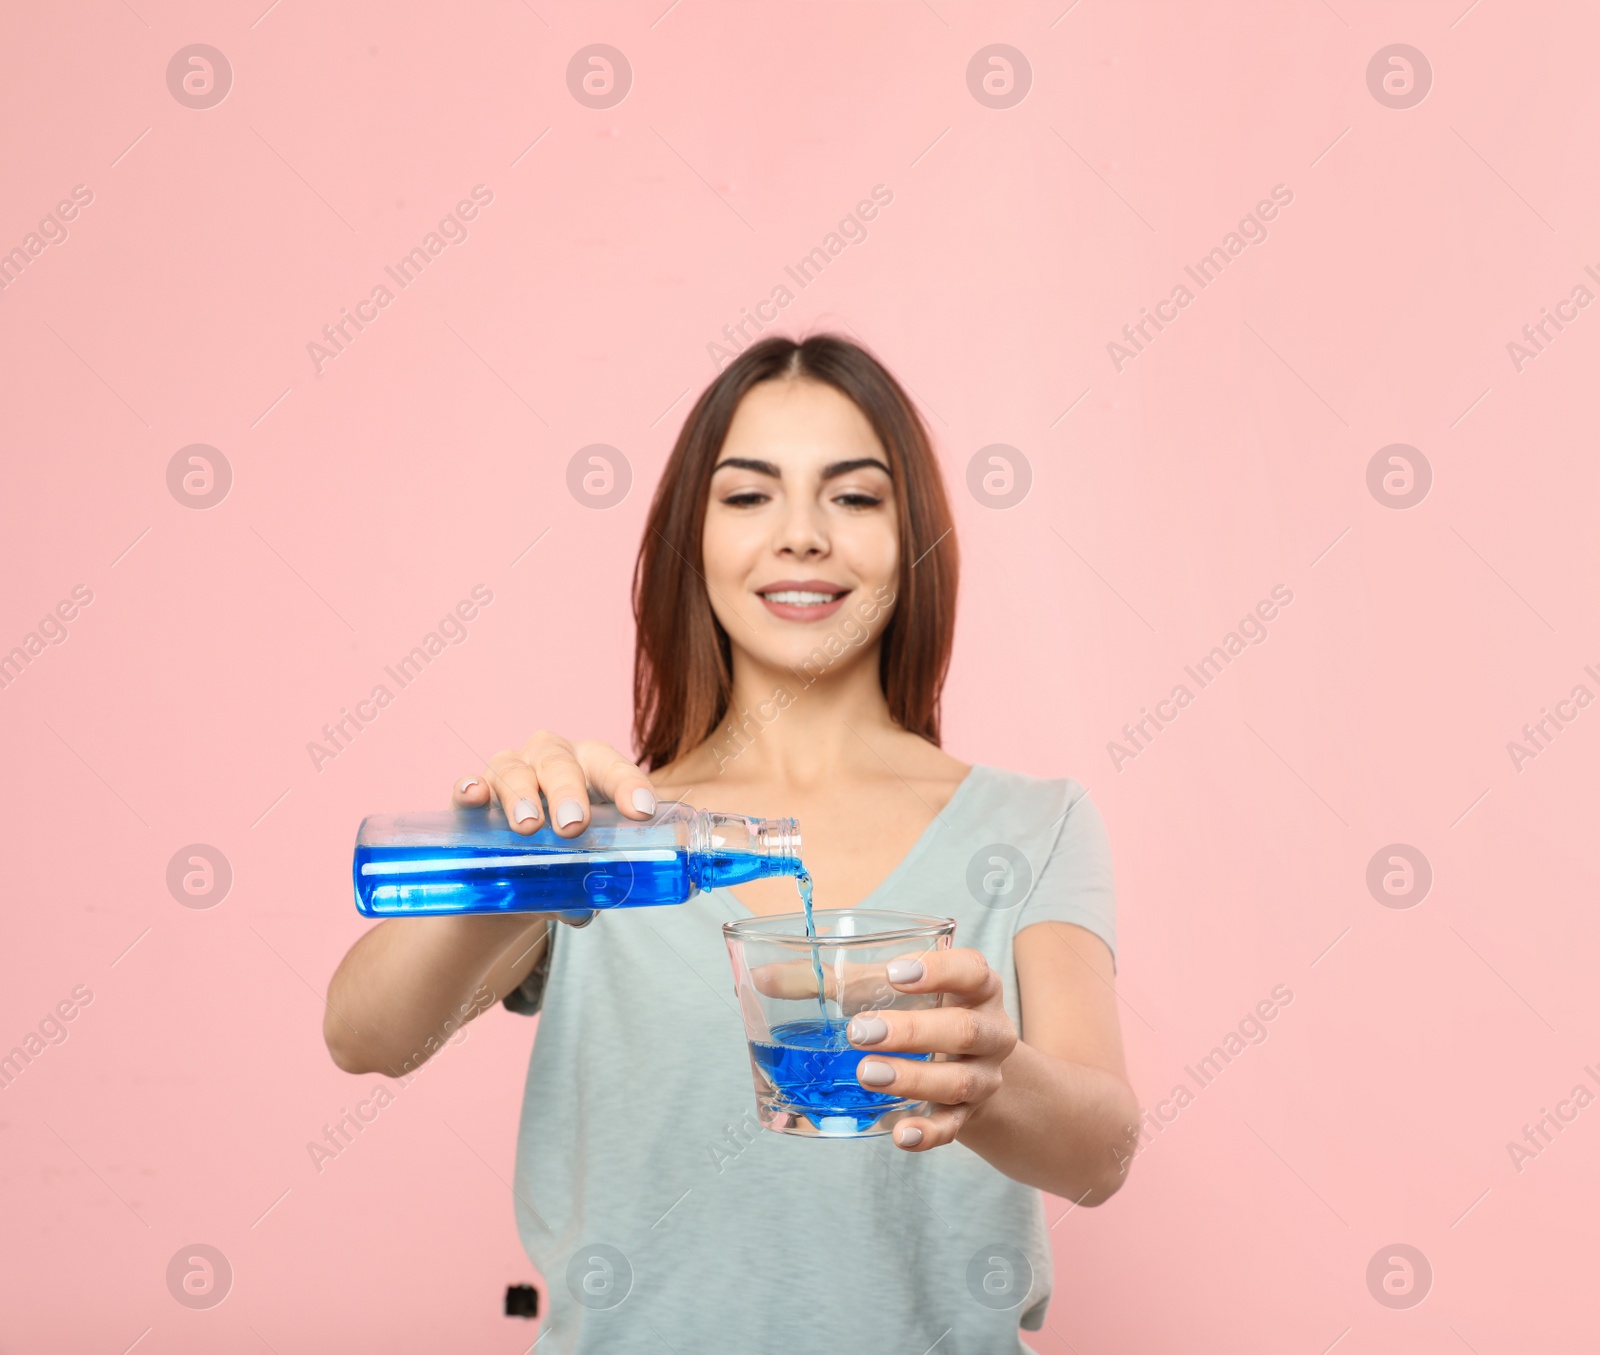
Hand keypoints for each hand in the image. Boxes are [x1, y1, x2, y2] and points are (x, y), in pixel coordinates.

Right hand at [451, 731, 657, 928]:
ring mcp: (509, 772)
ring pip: (513, 770)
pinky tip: (474, 794)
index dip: (629, 785)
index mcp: (591, 771)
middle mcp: (550, 761)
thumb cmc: (561, 860)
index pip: (613, 769)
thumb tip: (580, 912)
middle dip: (568, 792)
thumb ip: (584, 887)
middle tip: (572, 826)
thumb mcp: (580, 871)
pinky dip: (470, 788)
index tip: (640, 811)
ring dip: (521, 796)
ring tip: (527, 827)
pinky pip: (467, 786)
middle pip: (560, 762)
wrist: (509, 882)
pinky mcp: (471, 795)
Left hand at [846, 947, 1016, 1151]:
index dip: (939, 971)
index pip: (972, 971)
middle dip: (912, 1032)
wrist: (965, 1063)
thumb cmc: (919, 1011)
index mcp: (977, 988)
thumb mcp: (890, 989)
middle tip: (860, 1031)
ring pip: (960, 1081)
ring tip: (866, 1073)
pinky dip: (928, 1132)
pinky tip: (901, 1133)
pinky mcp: (967, 1114)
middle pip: (964, 1031)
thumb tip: (770, 977)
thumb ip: (836, 981)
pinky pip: (952, 1127)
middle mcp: (990, 1031)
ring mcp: (983, 1076)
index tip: (894, 974)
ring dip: (913, 1079)